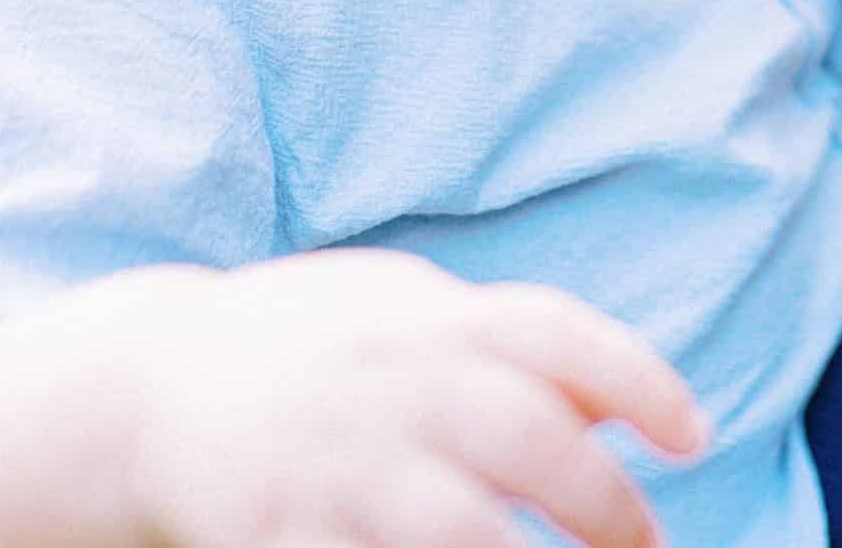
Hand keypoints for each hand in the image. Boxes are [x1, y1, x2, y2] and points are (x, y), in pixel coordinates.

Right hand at [123, 251, 707, 547]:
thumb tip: (629, 407)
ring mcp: (333, 461)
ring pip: (456, 531)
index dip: (640, 380)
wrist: (147, 384)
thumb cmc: (315, 348)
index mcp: (431, 319)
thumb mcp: (411, 314)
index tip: (694, 439)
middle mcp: (390, 381)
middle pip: (526, 438)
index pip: (558, 334)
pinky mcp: (277, 532)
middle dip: (605, 505)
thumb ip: (517, 348)